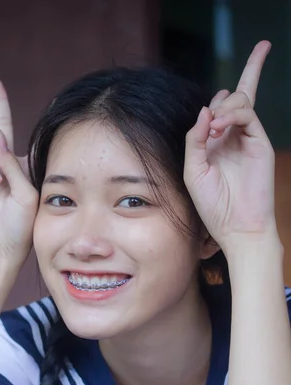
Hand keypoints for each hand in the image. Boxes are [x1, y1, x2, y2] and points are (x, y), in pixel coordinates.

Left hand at [184, 41, 275, 254]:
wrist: (237, 225)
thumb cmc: (213, 205)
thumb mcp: (193, 171)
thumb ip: (195, 139)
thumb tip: (206, 109)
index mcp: (213, 145)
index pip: (217, 111)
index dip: (216, 101)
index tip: (207, 123)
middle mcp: (231, 138)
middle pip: (236, 97)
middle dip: (229, 90)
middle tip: (214, 125)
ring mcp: (246, 138)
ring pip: (240, 101)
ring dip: (224, 107)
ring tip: (214, 128)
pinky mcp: (259, 142)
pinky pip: (248, 113)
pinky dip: (232, 114)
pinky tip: (219, 128)